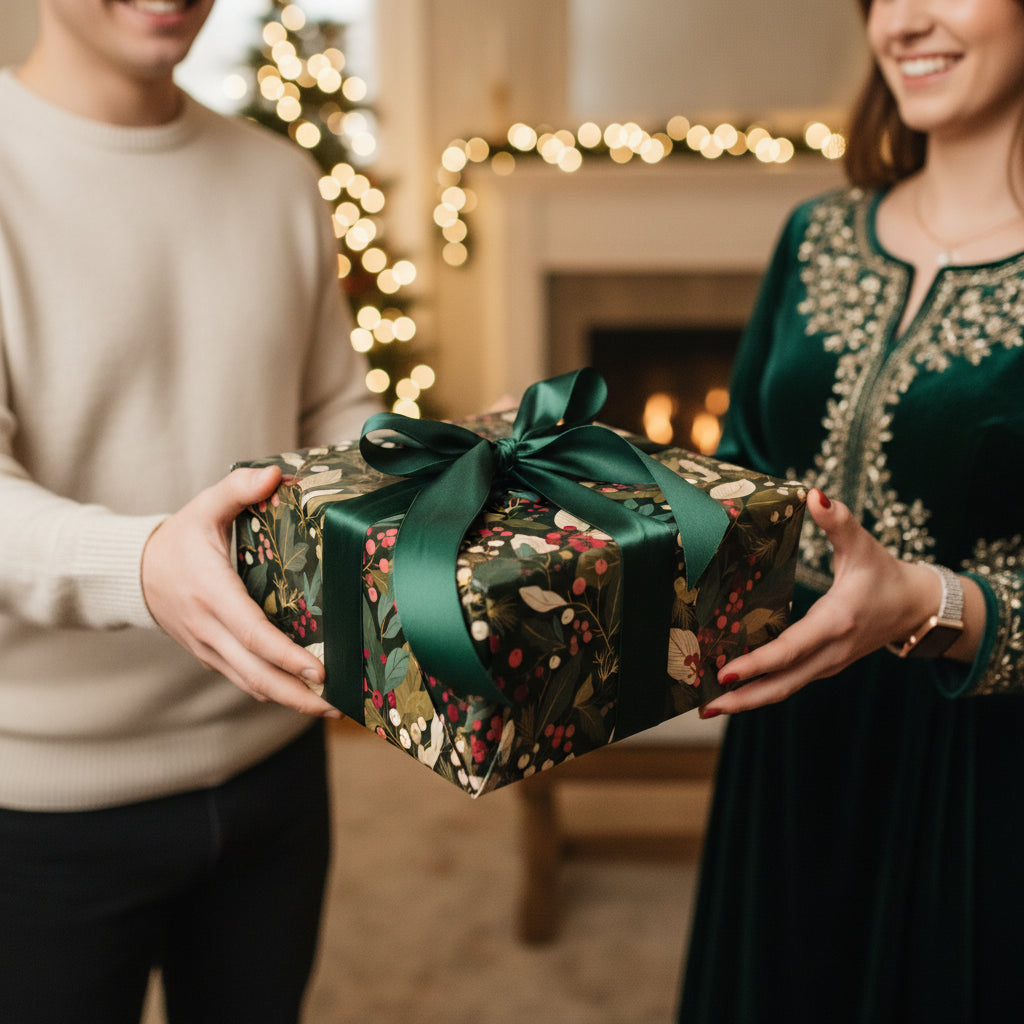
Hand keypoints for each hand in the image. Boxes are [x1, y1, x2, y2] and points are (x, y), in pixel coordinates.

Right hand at [141, 466, 340, 718]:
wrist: (134, 570)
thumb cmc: (178, 538)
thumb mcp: (205, 506)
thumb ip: (239, 488)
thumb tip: (277, 474)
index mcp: (211, 592)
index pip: (252, 632)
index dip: (285, 655)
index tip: (318, 669)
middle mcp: (209, 627)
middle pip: (256, 673)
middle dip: (297, 694)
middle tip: (337, 702)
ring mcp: (208, 647)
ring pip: (250, 684)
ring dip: (289, 700)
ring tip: (331, 705)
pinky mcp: (210, 655)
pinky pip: (243, 679)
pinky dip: (272, 691)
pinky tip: (303, 694)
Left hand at [699, 489, 945, 717]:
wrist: (917, 607)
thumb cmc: (884, 573)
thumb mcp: (862, 544)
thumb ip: (838, 521)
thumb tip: (814, 494)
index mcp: (836, 622)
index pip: (790, 650)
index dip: (758, 663)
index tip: (725, 673)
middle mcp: (830, 652)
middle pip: (782, 684)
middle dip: (743, 698)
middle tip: (704, 707)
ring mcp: (827, 664)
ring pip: (785, 689)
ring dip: (748, 700)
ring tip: (708, 706)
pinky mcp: (823, 667)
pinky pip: (789, 682)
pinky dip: (761, 689)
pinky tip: (733, 691)